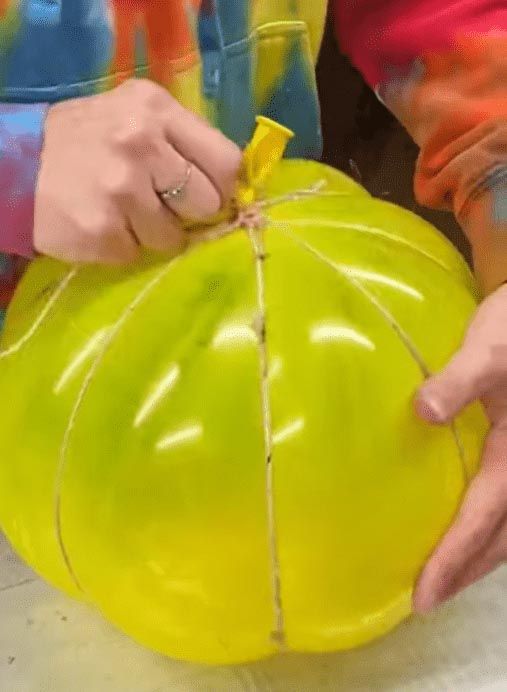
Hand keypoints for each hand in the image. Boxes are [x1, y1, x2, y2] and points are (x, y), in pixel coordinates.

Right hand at [35, 79, 240, 262]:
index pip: (226, 161)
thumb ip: (181, 140)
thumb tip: (229, 183)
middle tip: (159, 205)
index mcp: (157, 109)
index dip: (221, 186)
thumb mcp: (135, 116)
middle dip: (188, 213)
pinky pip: (137, 254)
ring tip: (123, 214)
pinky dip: (123, 247)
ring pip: (173, 238)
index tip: (206, 194)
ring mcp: (121, 189)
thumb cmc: (86, 142)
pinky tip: (102, 225)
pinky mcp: (102, 230)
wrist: (16, 166)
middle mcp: (141, 143)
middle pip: (207, 203)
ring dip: (153, 234)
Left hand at [414, 284, 506, 612]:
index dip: (454, 558)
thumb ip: (462, 377)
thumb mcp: (491, 347)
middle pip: (503, 537)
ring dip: (480, 556)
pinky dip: (490, 530)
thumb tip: (424, 410)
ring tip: (445, 575)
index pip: (484, 517)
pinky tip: (467, 527)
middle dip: (466, 572)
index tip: (424, 595)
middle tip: (428, 599)